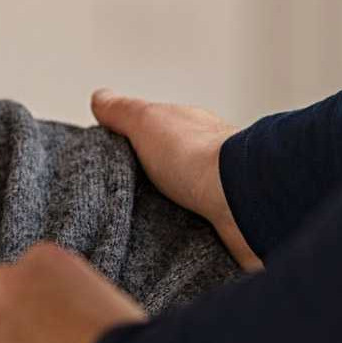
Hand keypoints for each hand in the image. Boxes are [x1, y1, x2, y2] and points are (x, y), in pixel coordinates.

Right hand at [91, 89, 258, 270]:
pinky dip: (180, 237)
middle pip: (166, 171)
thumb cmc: (199, 158)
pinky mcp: (223, 225)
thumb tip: (100, 97)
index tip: (105, 165)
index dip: (129, 148)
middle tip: (115, 203)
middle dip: (143, 187)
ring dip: (163, 213)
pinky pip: (195, 232)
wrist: (241, 199)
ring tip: (133, 231)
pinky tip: (162, 245)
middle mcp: (205, 160)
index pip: (154, 136)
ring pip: (181, 204)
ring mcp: (217, 193)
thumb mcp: (146, 121)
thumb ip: (122, 111)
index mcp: (189, 130)